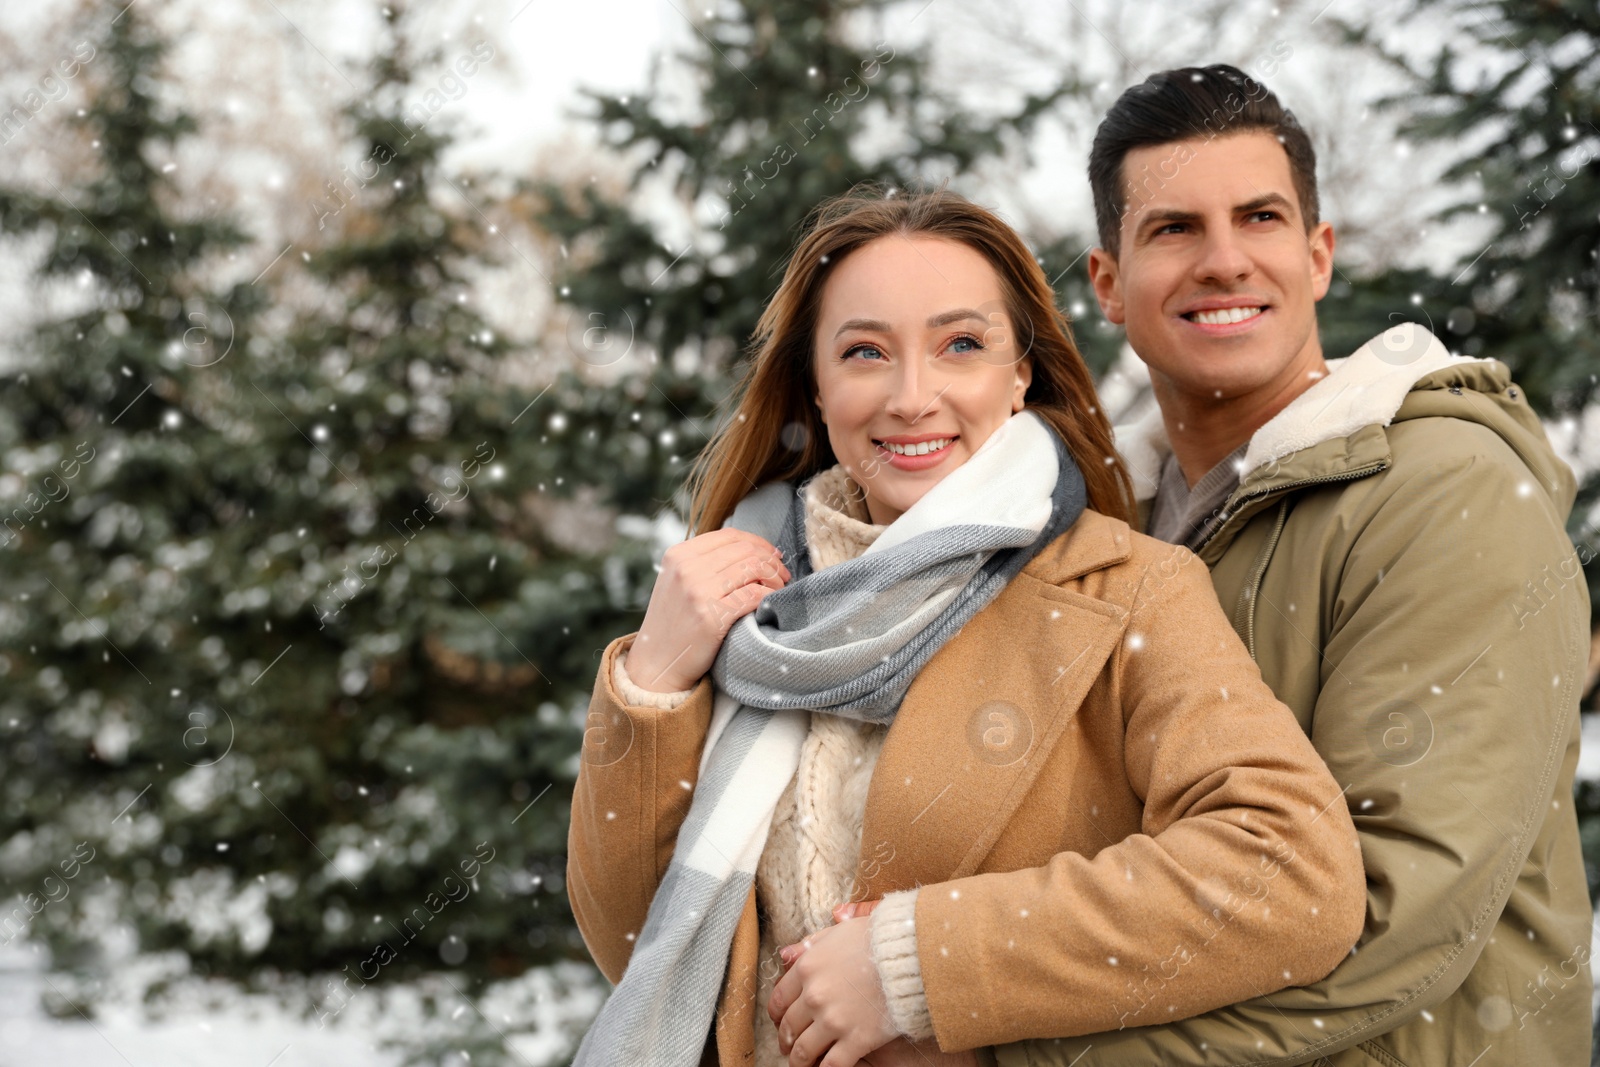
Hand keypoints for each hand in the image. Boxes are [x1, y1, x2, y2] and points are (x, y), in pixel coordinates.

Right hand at [625, 528, 789, 692]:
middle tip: (782, 574)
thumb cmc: (673, 623)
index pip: (729, 536)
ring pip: (753, 568)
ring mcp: (698, 592)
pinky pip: (754, 595)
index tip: (772, 555)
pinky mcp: (712, 616)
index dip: (757, 542)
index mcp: (678, 555)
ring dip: (774, 577)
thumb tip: (750, 550)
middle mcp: (687, 569)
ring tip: (779, 587)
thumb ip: (702, 562)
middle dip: (770, 560)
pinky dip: (769, 596)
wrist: (657, 662)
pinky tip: (770, 602)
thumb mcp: (676, 582)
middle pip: (745, 550)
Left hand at [780, 900, 982, 1066]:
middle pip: (789, 1027)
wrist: (913, 955)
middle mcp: (815, 996)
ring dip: (798, 1061)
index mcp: (808, 968)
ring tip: (802, 1064)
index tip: (780, 1022)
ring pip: (803, 1051)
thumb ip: (811, 944)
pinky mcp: (856, 1040)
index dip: (776, 1015)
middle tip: (788, 1047)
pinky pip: (831, 1066)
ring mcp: (835, 1020)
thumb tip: (786, 955)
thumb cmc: (879, 939)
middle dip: (786, 1040)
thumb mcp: (840, 932)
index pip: (778, 999)